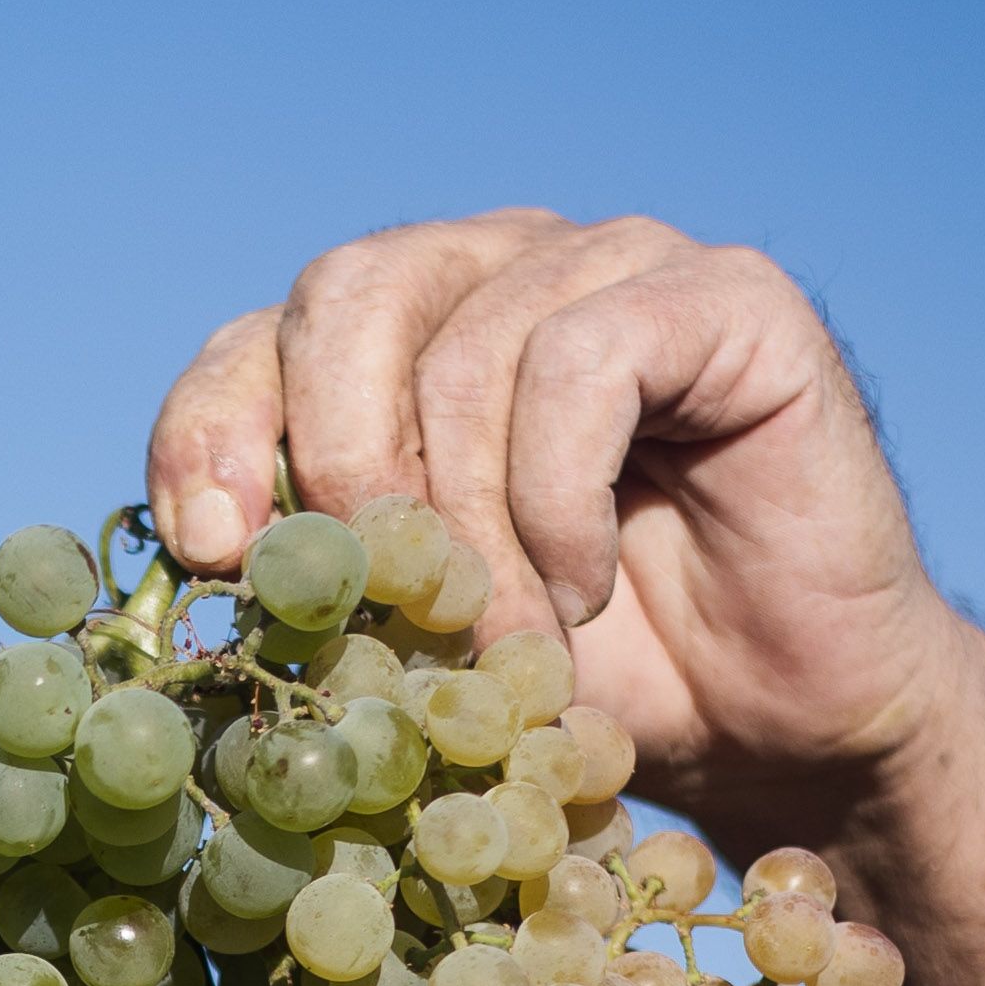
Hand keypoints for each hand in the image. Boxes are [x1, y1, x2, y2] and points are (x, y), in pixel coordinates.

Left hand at [149, 211, 980, 837]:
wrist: (776, 722)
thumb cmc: (593, 674)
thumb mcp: (414, 631)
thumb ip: (317, 569)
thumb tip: (207, 552)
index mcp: (407, 335)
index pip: (260, 337)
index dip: (212, 431)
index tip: (214, 552)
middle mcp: (506, 266)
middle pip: (348, 290)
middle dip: (339, 464)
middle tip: (379, 603)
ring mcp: (620, 263)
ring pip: (469, 344)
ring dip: (470, 530)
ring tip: (507, 644)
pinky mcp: (727, 295)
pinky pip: (586, 361)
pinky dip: (558, 500)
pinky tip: (583, 589)